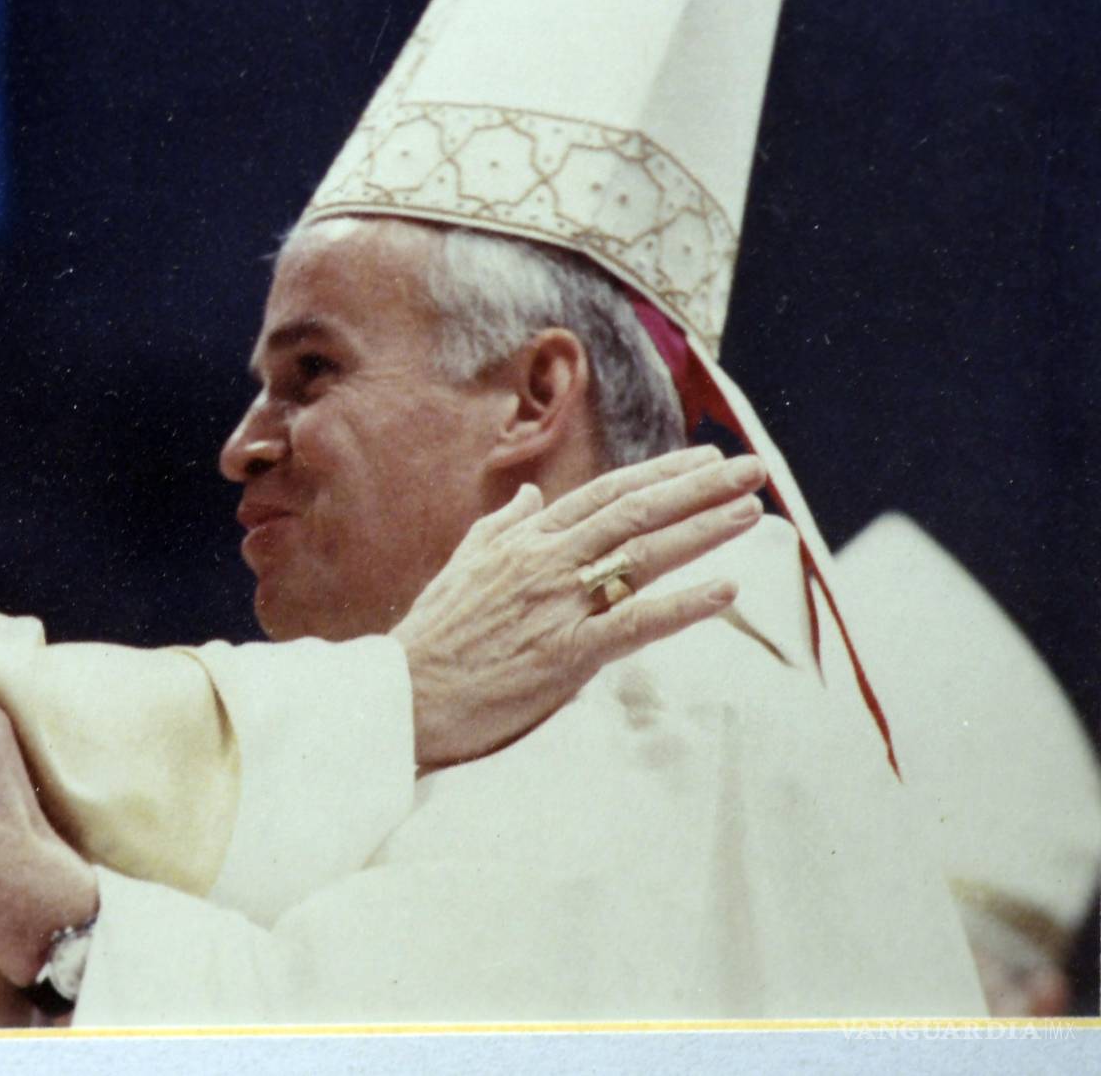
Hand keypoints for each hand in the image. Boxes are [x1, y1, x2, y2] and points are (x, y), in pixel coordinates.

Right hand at [396, 445, 766, 768]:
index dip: (660, 474)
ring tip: (751, 512)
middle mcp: (546, 562)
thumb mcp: (462, 566)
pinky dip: (683, 606)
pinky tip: (725, 591)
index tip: (705, 458)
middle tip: (751, 469)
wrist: (403, 696)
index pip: (605, 494)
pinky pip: (635, 624)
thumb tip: (529, 496)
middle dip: (698, 489)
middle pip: (635, 513)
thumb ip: (500, 527)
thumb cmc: (432, 634)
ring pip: (642, 556)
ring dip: (702, 531)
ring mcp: (557, 606)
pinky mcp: (565, 654)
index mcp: (524, 540)